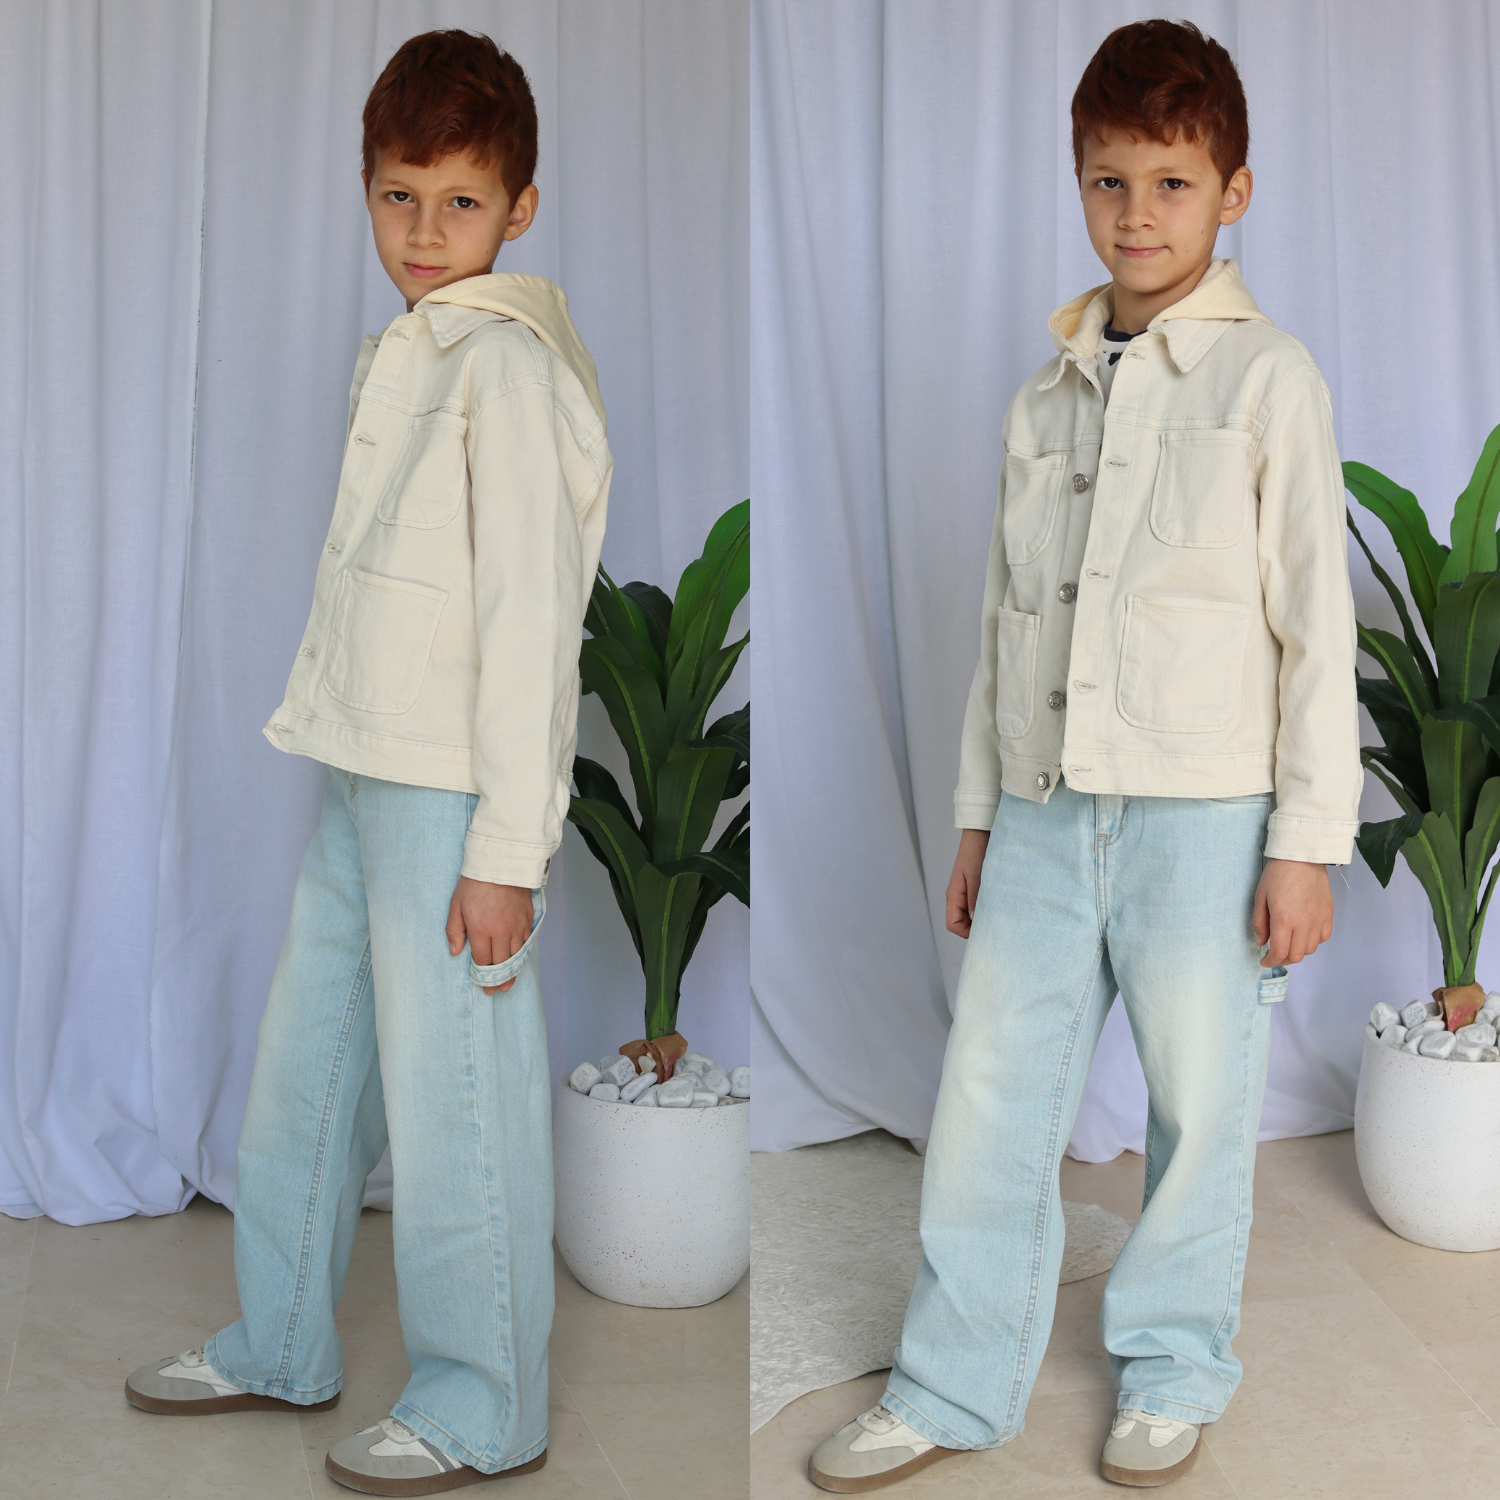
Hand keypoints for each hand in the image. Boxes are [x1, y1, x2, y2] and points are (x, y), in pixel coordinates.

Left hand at [446, 877, 533, 992]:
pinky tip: (519, 960)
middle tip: (496, 990)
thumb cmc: (474, 883)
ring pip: (516, 956)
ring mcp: (516, 926)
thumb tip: (455, 952)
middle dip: (498, 980)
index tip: (483, 986)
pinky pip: (526, 943)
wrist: (500, 863)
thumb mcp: (456, 905)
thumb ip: (454, 931)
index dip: (483, 977)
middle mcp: (501, 932)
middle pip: (501, 963)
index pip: (483, 961)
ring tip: (509, 983)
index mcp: (481, 930)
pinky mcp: (527, 919)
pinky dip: (522, 955)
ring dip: (512, 972)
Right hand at [946, 828, 990, 937]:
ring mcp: (964, 894)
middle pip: (960, 924)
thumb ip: (974, 898)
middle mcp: (957, 897)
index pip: (952, 924)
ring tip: (995, 913)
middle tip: (993, 922)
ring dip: (980, 918)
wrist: (979, 836)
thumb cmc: (976, 853)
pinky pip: (974, 906)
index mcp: (953, 895)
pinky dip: (983, 909)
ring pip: (968, 916)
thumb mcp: (976, 876)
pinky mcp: (972, 889)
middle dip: (974, 927)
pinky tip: (995, 904)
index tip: (983, 928)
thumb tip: (975, 920)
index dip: (966, 931)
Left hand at [1252, 858, 1332, 966]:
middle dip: (1282, 960)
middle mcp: (1304, 923)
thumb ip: (1259, 923)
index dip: (1270, 961)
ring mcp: (1319, 919)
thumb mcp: (1260, 897)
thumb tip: (1261, 942)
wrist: (1302, 857)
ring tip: (1288, 944)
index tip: (1264, 961)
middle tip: (1274, 955)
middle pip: (1296, 955)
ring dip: (1297, 952)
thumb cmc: (1278, 874)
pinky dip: (1313, 942)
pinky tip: (1303, 935)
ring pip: (1310, 949)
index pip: (1279, 952)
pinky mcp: (1329, 914)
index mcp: (1284, 919)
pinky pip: (1323, 937)